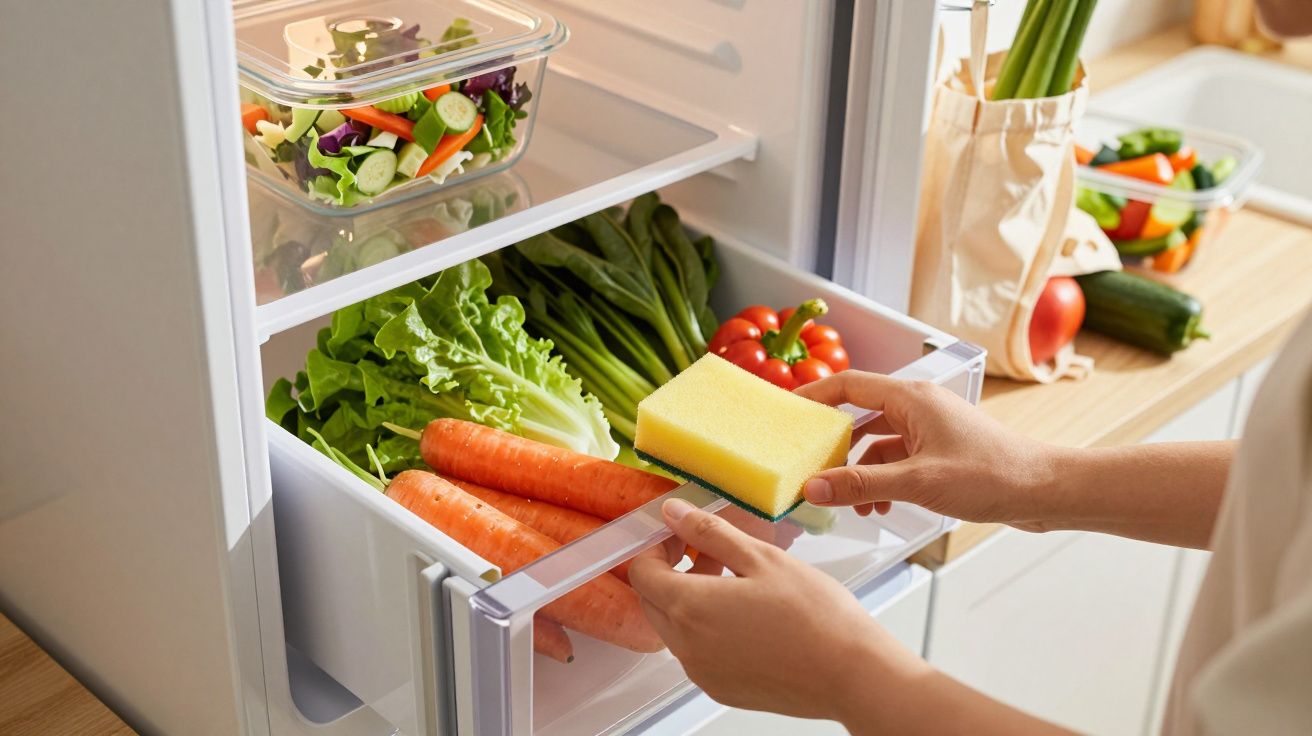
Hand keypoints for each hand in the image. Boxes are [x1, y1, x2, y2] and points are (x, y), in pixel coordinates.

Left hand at [631, 498, 1075, 735]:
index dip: (654, 546)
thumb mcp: (761, 557)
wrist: (853, 674)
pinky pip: (698, 651)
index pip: (642, 571)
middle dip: (671, 569)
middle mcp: (687, 647)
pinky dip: (707, 626)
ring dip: (690, 597)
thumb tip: (675, 514)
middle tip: (708, 549)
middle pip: (654, 600)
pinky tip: (746, 610)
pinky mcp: (722, 688)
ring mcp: (703, 672)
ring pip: (675, 626)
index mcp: (691, 608)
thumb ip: (710, 533)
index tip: (677, 532)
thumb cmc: (817, 617)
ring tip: (736, 576)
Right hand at [795, 372, 1057, 529]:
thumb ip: (861, 485)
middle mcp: (918, 407)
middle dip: (833, 447)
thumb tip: (814, 487)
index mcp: (911, 398)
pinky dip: (879, 481)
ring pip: (875, 444)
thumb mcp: (917, 483)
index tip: (787, 413)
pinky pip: (894, 460)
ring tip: (847, 502)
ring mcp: (929, 430)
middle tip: (808, 467)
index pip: (848, 384)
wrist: (1044, 491)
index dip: (814, 396)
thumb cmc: (994, 475)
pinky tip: (876, 506)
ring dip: (858, 472)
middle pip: (858, 416)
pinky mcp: (938, 452)